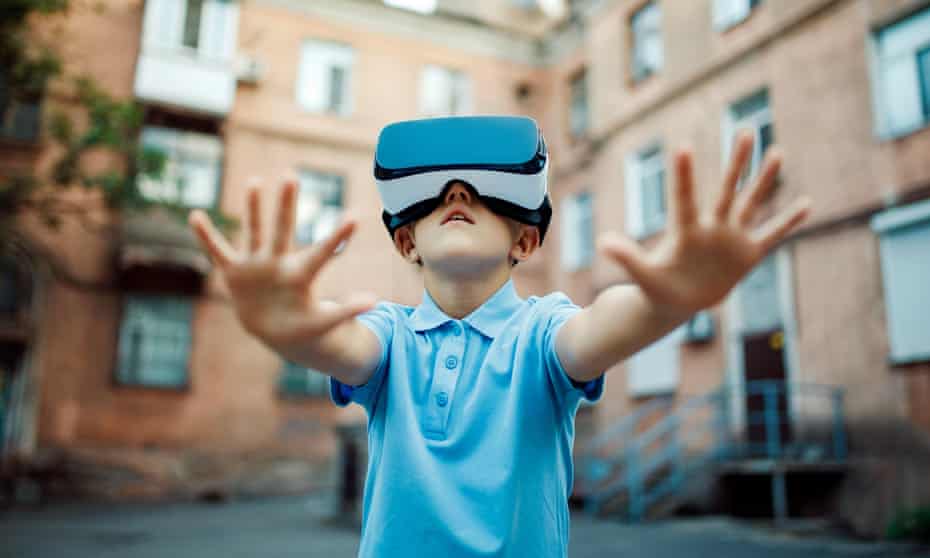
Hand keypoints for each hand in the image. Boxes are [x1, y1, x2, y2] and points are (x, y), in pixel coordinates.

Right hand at [188, 179, 374, 347]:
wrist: (276, 329)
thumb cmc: (304, 324)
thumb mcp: (324, 323)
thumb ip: (346, 312)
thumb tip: (375, 303)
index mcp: (301, 274)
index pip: (321, 252)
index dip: (337, 237)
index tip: (354, 216)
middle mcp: (279, 263)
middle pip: (283, 231)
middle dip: (286, 206)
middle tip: (290, 176)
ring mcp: (256, 265)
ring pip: (254, 233)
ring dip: (252, 210)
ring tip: (253, 183)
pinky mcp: (235, 272)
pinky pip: (218, 252)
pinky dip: (206, 237)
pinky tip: (195, 215)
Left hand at [598, 132, 811, 314]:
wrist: (678, 302)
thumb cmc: (657, 287)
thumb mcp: (642, 275)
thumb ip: (626, 258)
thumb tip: (601, 242)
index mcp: (686, 230)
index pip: (684, 198)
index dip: (684, 175)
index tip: (684, 147)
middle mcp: (711, 227)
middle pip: (726, 190)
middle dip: (737, 162)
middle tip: (746, 130)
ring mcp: (732, 238)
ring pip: (752, 203)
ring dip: (765, 180)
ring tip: (777, 151)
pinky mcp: (748, 254)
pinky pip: (773, 234)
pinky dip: (788, 221)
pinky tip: (807, 202)